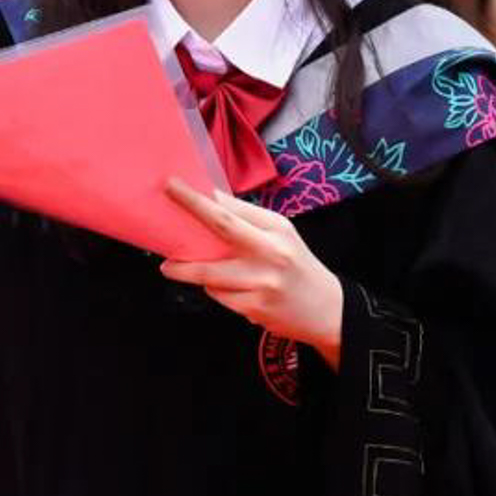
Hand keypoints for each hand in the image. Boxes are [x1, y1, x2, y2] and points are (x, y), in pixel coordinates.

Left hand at [158, 180, 345, 364]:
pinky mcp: (255, 308)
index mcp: (277, 229)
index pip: (233, 208)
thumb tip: (210, 201)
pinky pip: (219, 296)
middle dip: (191, 210)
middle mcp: (272, 252)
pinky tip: (226, 289)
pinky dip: (214, 291)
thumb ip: (249, 221)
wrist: (329, 310)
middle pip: (222, 227)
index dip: (201, 196)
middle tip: (166, 200)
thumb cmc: (296, 267)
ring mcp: (263, 282)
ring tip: (172, 267)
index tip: (175, 185)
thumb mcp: (282, 236)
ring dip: (186, 269)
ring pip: (210, 272)